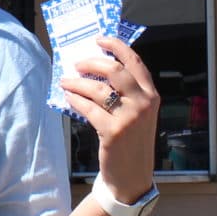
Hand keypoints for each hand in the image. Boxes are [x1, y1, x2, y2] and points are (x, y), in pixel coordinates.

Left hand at [58, 37, 160, 201]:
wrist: (132, 176)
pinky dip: (75, 100)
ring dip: (77, 82)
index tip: (99, 39)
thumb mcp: (137, 114)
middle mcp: (144, 103)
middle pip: (115, 70)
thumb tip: (94, 69)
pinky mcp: (113, 131)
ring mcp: (129, 118)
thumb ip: (125, 93)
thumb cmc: (131, 141)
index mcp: (151, 95)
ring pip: (97, 88)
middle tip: (77, 63)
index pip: (135, 61)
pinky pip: (88, 108)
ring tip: (65, 82)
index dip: (116, 46)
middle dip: (92, 62)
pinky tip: (69, 98)